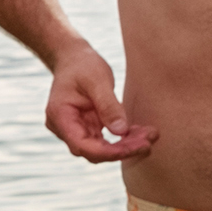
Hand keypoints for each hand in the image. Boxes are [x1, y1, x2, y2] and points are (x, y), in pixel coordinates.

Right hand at [44, 46, 156, 162]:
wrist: (74, 58)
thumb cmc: (82, 65)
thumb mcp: (97, 80)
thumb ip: (108, 105)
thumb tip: (121, 131)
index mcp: (60, 116)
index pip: (82, 145)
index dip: (108, 152)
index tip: (135, 147)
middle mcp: (64, 128)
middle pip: (94, 152)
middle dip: (123, 149)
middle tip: (149, 140)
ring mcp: (76, 130)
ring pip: (103, 149)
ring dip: (127, 145)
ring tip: (151, 134)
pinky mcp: (88, 129)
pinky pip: (107, 141)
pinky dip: (125, 139)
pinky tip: (143, 132)